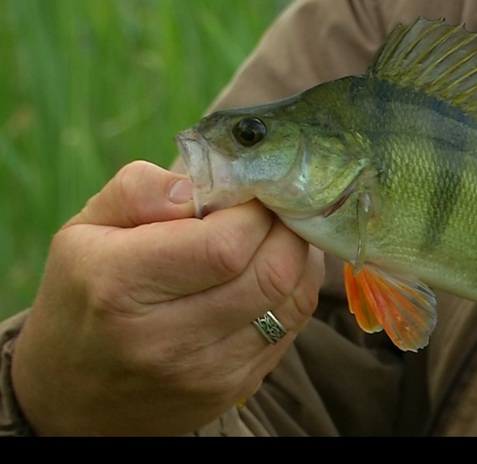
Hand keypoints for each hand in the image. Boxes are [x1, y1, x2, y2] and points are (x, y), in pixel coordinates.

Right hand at [11, 161, 322, 434]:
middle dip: (286, 230)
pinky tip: (274, 272)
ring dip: (299, 258)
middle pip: (271, 273)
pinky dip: (295, 291)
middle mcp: (164, 338)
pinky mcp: (232, 389)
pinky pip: (292, 329)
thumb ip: (139, 191)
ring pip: (292, 301)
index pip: (225, 244)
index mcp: (120, 285)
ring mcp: (204, 372)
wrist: (72, 395)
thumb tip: (198, 185)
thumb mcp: (86, 229)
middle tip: (273, 210)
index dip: (253, 211)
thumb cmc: (84, 293)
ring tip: (278, 236)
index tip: (248, 194)